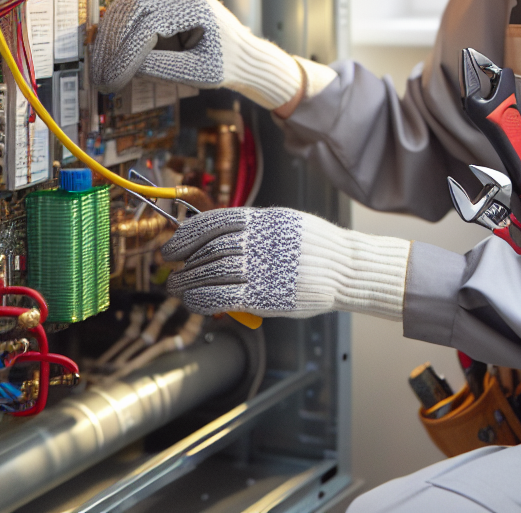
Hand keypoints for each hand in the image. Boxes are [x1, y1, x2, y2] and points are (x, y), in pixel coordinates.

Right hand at [90, 0, 235, 91]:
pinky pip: (134, 13)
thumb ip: (164, 68)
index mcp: (195, 7)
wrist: (245, 56)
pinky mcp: (165, 7)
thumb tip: (126, 67)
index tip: (113, 79)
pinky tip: (112, 56)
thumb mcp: (200, 72)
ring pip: (128, 6)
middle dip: (112, 41)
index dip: (126, 52)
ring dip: (111, 35)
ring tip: (103, 67)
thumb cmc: (228, 65)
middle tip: (102, 74)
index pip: (149, 23)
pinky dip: (120, 32)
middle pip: (132, 6)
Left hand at [161, 207, 410, 320]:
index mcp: (265, 220)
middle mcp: (260, 240)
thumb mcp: (287, 224)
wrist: (348, 268)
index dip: (187, 234)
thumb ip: (255, 228)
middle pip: (208, 249)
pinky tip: (194, 301)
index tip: (172, 245)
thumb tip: (216, 236)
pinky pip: (220, 296)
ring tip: (177, 288)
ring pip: (209, 272)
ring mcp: (262, 268)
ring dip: (186, 282)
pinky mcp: (264, 295)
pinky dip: (200, 299)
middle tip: (172, 270)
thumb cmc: (318, 248)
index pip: (214, 221)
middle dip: (184, 261)